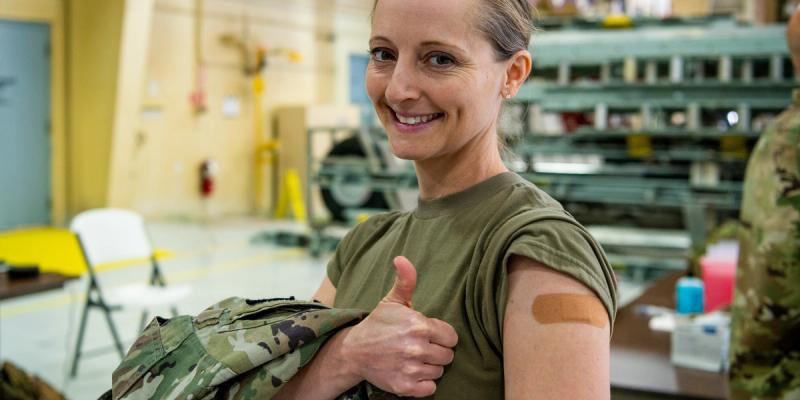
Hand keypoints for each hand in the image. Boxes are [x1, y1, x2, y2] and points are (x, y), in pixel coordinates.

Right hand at [341, 256, 457, 397]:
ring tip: (413, 358)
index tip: (428, 334)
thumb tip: (402, 258)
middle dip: (436, 351)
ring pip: (439, 371)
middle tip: (420, 347)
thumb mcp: (392, 302)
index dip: (441, 335)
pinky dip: (423, 383)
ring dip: (429, 366)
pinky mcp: (405, 386)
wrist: (354, 351)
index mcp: (418, 326)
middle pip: (447, 355)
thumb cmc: (378, 325)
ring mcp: (410, 369)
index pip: (451, 337)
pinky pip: (430, 388)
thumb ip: (405, 281)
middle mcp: (416, 348)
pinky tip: (411, 371)